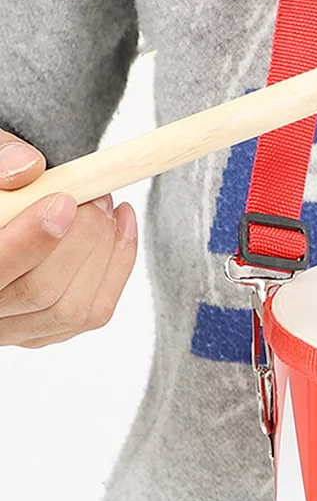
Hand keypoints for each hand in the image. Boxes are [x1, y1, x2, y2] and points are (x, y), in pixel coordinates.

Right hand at [0, 131, 137, 347]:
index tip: (65, 203)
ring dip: (105, 250)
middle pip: (39, 291)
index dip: (31, 242)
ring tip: (108, 205)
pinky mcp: (45, 331)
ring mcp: (12, 328)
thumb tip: (25, 168)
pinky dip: (118, 264)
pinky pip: (94, 312)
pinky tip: (122, 224)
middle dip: (83, 237)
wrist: (4, 206)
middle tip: (98, 196)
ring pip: (72, 309)